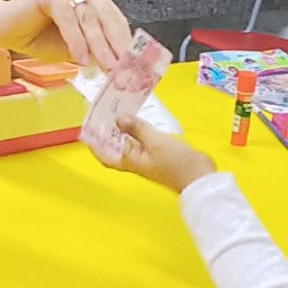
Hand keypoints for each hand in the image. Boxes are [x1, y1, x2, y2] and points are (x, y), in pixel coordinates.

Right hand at [7, 0, 130, 69]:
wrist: (4, 30)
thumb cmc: (38, 36)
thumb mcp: (76, 46)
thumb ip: (95, 49)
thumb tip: (120, 64)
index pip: (114, 16)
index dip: (124, 40)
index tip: (133, 62)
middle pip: (105, 15)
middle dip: (115, 44)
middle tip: (123, 67)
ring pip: (88, 17)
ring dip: (98, 45)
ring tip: (105, 66)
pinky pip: (68, 18)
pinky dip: (76, 41)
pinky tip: (80, 59)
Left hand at [96, 115, 215, 193]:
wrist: (199, 176)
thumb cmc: (175, 161)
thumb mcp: (154, 141)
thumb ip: (136, 128)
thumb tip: (118, 119)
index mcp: (130, 161)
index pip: (105, 155)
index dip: (95, 146)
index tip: (88, 131)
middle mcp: (136, 160)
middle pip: (117, 147)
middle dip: (109, 133)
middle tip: (105, 114)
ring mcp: (149, 158)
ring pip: (131, 143)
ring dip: (125, 130)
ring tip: (120, 112)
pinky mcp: (160, 154)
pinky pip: (144, 141)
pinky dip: (139, 131)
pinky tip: (141, 120)